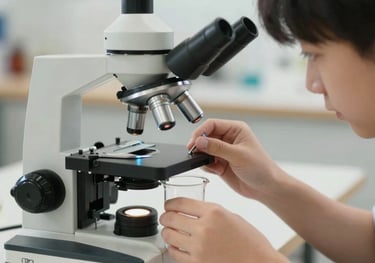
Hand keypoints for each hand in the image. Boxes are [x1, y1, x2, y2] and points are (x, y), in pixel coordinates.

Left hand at [160, 198, 287, 262]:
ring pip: (169, 235)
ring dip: (167, 232)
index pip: (180, 203)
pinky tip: (176, 245)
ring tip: (170, 231)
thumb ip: (211, 212)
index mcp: (213, 212)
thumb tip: (192, 211)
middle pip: (171, 218)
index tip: (168, 205)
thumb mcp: (231, 216)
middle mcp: (204, 228)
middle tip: (166, 218)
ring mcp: (199, 247)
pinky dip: (173, 248)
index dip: (170, 203)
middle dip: (165, 217)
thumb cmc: (250, 242)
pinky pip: (175, 253)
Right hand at [187, 119, 280, 199]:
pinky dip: (207, 166)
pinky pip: (206, 162)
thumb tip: (199, 140)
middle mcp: (228, 138)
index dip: (201, 132)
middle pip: (205, 136)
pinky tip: (216, 170)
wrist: (266, 188)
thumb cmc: (261, 168)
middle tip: (194, 153)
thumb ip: (217, 147)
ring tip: (211, 164)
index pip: (212, 124)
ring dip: (203, 157)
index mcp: (235, 129)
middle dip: (199, 145)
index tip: (194, 142)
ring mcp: (223, 151)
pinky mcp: (220, 163)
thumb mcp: (238, 155)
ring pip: (204, 149)